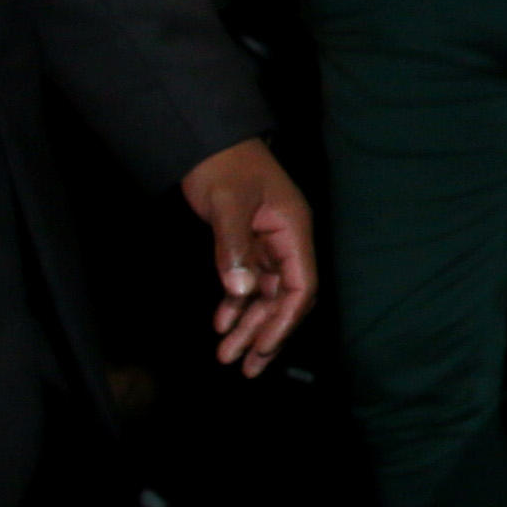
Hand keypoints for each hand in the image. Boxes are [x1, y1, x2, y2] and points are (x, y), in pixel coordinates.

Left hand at [180, 136, 315, 374]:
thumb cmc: (223, 165)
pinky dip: (236, 304)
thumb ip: (233, 246)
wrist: (205, 139)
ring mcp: (268, 243)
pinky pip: (248, 282)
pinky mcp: (249, 243)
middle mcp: (286, 241)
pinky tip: (221, 323)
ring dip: (249, 325)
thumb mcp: (227, 203)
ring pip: (266, 295)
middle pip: (285, 298)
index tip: (263, 347)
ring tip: (228, 356)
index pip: (301, 285)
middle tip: (245, 367)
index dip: (285, 320)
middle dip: (266, 333)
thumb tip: (241, 291)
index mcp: (293, 230)